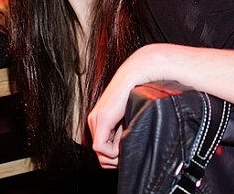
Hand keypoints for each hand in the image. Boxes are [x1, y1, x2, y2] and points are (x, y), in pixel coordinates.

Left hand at [88, 46, 158, 168]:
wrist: (139, 76)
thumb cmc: (140, 94)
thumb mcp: (131, 119)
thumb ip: (124, 134)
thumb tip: (124, 154)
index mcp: (100, 120)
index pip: (103, 150)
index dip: (116, 157)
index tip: (129, 150)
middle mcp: (94, 121)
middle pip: (100, 155)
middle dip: (116, 158)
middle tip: (130, 146)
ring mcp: (95, 121)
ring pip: (100, 154)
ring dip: (117, 153)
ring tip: (129, 136)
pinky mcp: (100, 120)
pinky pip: (100, 148)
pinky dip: (114, 149)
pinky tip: (124, 136)